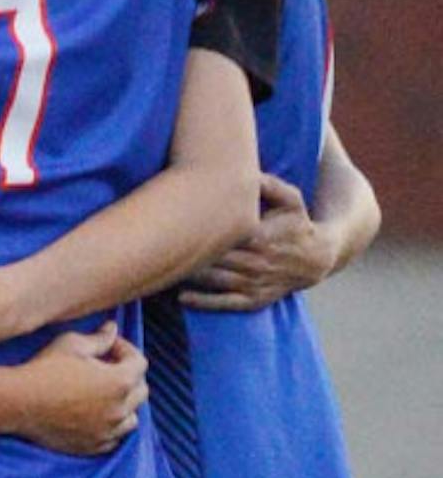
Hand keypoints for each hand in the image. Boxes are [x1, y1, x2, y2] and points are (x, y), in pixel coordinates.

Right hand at [11, 324, 147, 455]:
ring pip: (131, 418)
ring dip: (123, 405)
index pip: (139, 362)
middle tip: (106, 368)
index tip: (108, 346)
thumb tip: (112, 329)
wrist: (17, 403)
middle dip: (128, 376)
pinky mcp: (92, 446)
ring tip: (103, 395)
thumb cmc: (43, 370)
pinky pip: (113, 438)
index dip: (125, 349)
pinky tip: (94, 416)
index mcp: (119, 382)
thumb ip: (99, 338)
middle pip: (141, 391)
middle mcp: (119, 410)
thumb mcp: (72, 344)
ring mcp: (106, 431)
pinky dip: (110, 427)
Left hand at [179, 174, 339, 311]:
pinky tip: (181, 297)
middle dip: (188, 256)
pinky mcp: (253, 301)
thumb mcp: (292, 199)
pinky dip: (202, 302)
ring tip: (164, 269)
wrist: (317, 258)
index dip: (199, 232)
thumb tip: (245, 173)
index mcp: (260, 237)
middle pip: (213, 260)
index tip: (175, 225)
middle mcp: (256, 263)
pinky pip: (224, 304)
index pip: (223, 236)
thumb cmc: (297, 224)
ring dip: (189, 278)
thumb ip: (269, 185)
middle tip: (160, 248)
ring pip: (214, 282)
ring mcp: (254, 284)